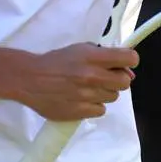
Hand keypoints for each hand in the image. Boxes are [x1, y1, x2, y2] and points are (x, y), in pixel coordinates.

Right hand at [16, 43, 137, 121]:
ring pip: (113, 97)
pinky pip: (101, 110)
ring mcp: (86, 96)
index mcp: (92, 57)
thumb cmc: (56, 61)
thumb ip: (103, 56)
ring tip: (88, 89)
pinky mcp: (80, 112)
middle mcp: (92, 76)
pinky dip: (94, 105)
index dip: (129, 61)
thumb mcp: (79, 49)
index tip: (123, 64)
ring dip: (104, 92)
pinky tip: (82, 99)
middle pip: (125, 82)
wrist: (30, 79)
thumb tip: (128, 70)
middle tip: (104, 78)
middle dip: (118, 79)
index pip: (130, 58)